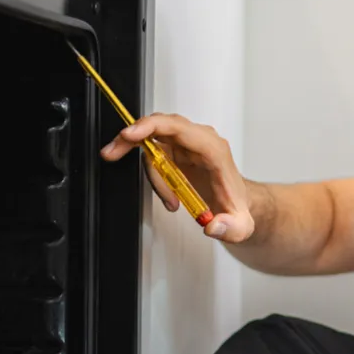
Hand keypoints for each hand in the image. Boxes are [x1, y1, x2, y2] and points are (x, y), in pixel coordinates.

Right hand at [101, 113, 253, 242]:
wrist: (235, 203)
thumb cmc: (235, 206)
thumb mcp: (240, 225)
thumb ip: (231, 228)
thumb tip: (213, 226)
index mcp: (214, 150)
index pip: (181, 128)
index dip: (153, 127)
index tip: (130, 135)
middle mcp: (200, 141)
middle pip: (161, 125)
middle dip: (134, 137)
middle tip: (113, 153)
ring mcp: (187, 143)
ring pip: (154, 141)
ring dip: (150, 171)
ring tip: (168, 199)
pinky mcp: (177, 150)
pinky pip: (154, 151)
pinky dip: (149, 169)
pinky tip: (163, 192)